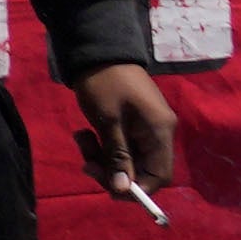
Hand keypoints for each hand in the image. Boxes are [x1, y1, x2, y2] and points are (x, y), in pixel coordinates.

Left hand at [70, 63, 182, 201]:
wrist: (96, 49)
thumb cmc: (104, 82)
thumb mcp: (108, 122)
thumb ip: (118, 157)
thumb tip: (123, 189)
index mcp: (160, 131)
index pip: (159, 176)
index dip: (136, 188)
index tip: (108, 186)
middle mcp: (159, 132)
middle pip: (142, 170)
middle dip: (113, 172)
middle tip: (86, 162)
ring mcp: (146, 127)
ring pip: (128, 160)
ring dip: (103, 157)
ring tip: (81, 138)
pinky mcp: (133, 123)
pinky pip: (122, 146)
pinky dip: (103, 146)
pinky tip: (84, 133)